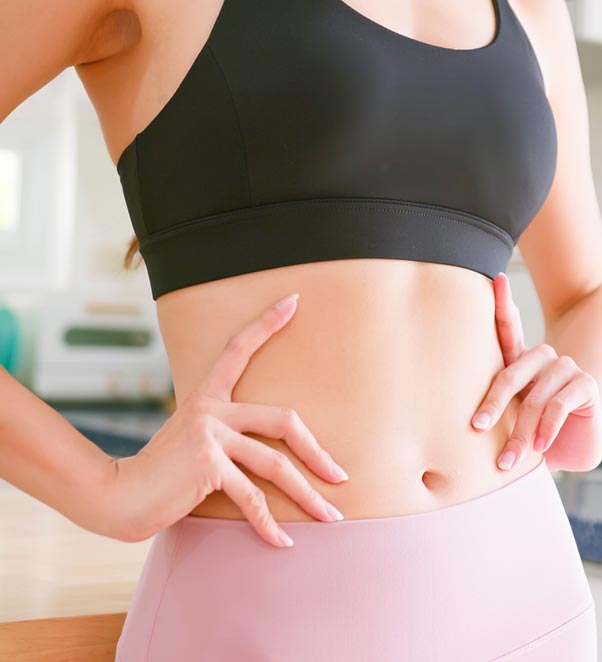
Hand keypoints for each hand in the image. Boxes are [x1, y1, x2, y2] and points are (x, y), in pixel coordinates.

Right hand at [107, 293, 347, 547]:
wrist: (119, 496)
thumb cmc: (161, 472)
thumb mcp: (194, 442)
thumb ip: (226, 438)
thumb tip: (270, 455)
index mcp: (208, 397)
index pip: (238, 349)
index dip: (265, 324)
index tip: (293, 301)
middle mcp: (211, 408)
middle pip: (283, 419)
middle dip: (318, 451)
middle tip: (342, 476)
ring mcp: (210, 434)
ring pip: (275, 464)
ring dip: (308, 496)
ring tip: (331, 519)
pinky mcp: (207, 464)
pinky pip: (252, 497)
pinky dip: (269, 524)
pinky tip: (283, 542)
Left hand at [471, 272, 601, 472]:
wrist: (565, 455)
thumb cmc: (527, 434)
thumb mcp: (506, 418)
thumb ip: (490, 406)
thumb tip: (460, 415)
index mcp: (518, 360)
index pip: (507, 328)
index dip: (501, 303)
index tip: (496, 279)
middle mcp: (542, 358)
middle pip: (510, 373)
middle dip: (492, 404)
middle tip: (476, 427)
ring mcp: (565, 368)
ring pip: (534, 397)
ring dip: (519, 432)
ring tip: (507, 460)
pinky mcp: (585, 385)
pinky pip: (558, 404)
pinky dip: (546, 429)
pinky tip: (540, 449)